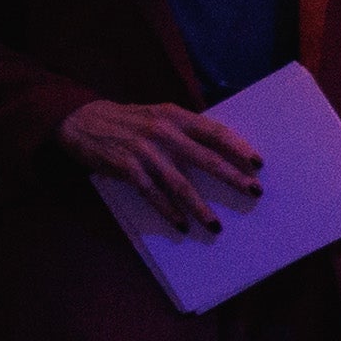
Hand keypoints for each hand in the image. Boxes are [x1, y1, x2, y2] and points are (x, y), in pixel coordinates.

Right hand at [61, 97, 263, 235]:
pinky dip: (168, 212)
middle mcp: (164, 133)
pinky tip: (181, 224)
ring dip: (200, 208)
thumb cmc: (130, 120)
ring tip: (215, 225)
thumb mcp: (160, 114)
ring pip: (180, 185)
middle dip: (233, 178)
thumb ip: (187, 129)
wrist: (83, 121)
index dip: (239, 147)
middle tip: (254, 192)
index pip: (216, 132)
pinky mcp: (128, 170)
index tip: (258, 163)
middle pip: (206, 159)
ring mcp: (146, 153)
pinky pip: (154, 195)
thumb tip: (221, 149)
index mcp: (177, 117)